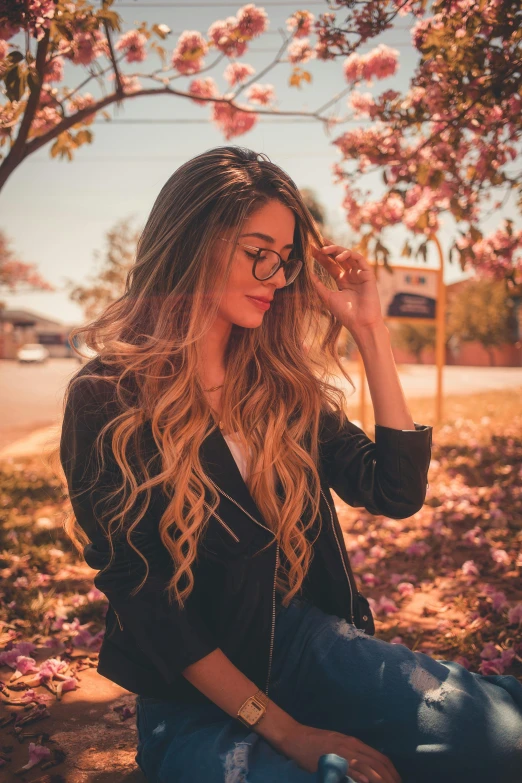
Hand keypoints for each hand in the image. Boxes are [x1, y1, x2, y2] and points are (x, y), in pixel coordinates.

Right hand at [281, 723, 401, 782]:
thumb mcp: (337, 746)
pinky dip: (361, 775)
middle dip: (391, 777)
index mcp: (354, 743)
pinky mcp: (332, 759)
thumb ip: (351, 755)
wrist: (296, 737)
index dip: (391, 771)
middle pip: (378, 762)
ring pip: (368, 766)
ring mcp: (343, 752)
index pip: (380, 757)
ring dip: (381, 779)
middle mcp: (352, 746)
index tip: (397, 781)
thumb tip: (365, 770)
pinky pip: (350, 768)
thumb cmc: (315, 743)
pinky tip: (367, 782)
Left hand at [310, 240, 383, 334]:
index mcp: (342, 281)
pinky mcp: (368, 274)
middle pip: (338, 257)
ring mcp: (359, 274)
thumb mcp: (327, 297)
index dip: (320, 256)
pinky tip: (338, 257)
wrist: (360, 323)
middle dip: (328, 248)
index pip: (330, 264)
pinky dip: (349, 255)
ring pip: (348, 255)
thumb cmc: (345, 313)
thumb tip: (307, 273)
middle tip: (316, 242)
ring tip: (324, 249)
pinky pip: (360, 259)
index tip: (309, 248)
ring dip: (336, 250)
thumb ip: (318, 285)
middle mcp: (351, 275)